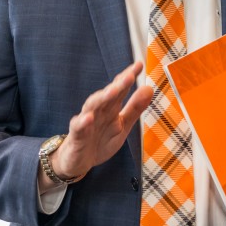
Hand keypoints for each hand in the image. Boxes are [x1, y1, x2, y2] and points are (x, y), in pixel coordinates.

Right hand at [41, 61, 152, 190]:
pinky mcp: (76, 136)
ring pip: (92, 106)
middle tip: (129, 75)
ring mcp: (85, 122)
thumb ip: (135, 108)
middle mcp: (98, 111)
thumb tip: (149, 87)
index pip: (120, 89)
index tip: (139, 64)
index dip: (128, 76)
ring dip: (102, 98)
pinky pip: (78, 127)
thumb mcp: (122, 126)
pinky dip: (82, 122)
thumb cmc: (100, 140)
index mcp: (110, 108)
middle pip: (107, 95)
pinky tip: (88, 117)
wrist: (78, 161)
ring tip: (113, 90)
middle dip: (118, 85)